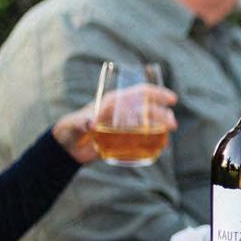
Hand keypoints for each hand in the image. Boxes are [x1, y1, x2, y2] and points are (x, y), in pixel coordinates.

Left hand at [52, 85, 177, 163]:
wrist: (68, 147)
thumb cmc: (70, 131)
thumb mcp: (74, 126)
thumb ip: (81, 123)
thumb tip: (91, 123)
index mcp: (114, 102)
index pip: (139, 93)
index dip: (156, 93)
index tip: (171, 99)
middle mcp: (123, 112)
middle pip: (148, 108)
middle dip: (162, 113)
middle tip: (172, 124)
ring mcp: (125, 125)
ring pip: (148, 122)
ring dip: (161, 126)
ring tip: (170, 133)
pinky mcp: (125, 139)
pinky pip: (143, 138)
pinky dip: (154, 141)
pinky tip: (162, 146)